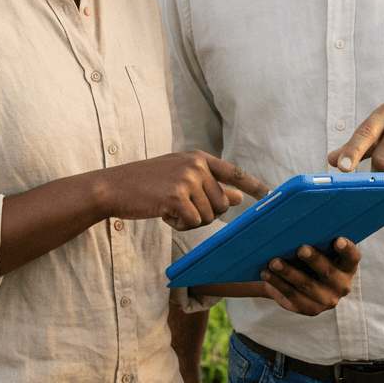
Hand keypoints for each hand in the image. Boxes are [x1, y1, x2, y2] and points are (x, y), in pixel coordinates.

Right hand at [98, 151, 268, 230]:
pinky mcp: (177, 196)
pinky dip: (181, 225)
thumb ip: (209, 185)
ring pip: (210, 216)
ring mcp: (187, 179)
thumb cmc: (147, 184)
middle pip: (223, 204)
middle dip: (207, 214)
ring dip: (192, 221)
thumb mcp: (180, 179)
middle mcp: (196, 165)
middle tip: (182, 210)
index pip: (234, 172)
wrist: (114, 187)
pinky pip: (194, 222)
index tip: (269, 194)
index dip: (253, 185)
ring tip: (170, 209)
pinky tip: (164, 215)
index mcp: (199, 158)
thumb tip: (239, 198)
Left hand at [259, 237, 360, 315]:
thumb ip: (316, 239)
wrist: (298, 281)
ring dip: (289, 272)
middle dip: (314, 260)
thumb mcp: (318, 249)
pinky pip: (292, 295)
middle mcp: (341, 285)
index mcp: (348, 266)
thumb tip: (297, 220)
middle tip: (301, 249)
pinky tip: (266, 273)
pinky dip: (277, 283)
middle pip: (328, 272)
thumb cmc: (310, 257)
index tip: (338, 241)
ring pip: (306, 285)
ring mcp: (327, 300)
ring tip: (274, 262)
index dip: (347, 250)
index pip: (352, 257)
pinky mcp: (310, 309)